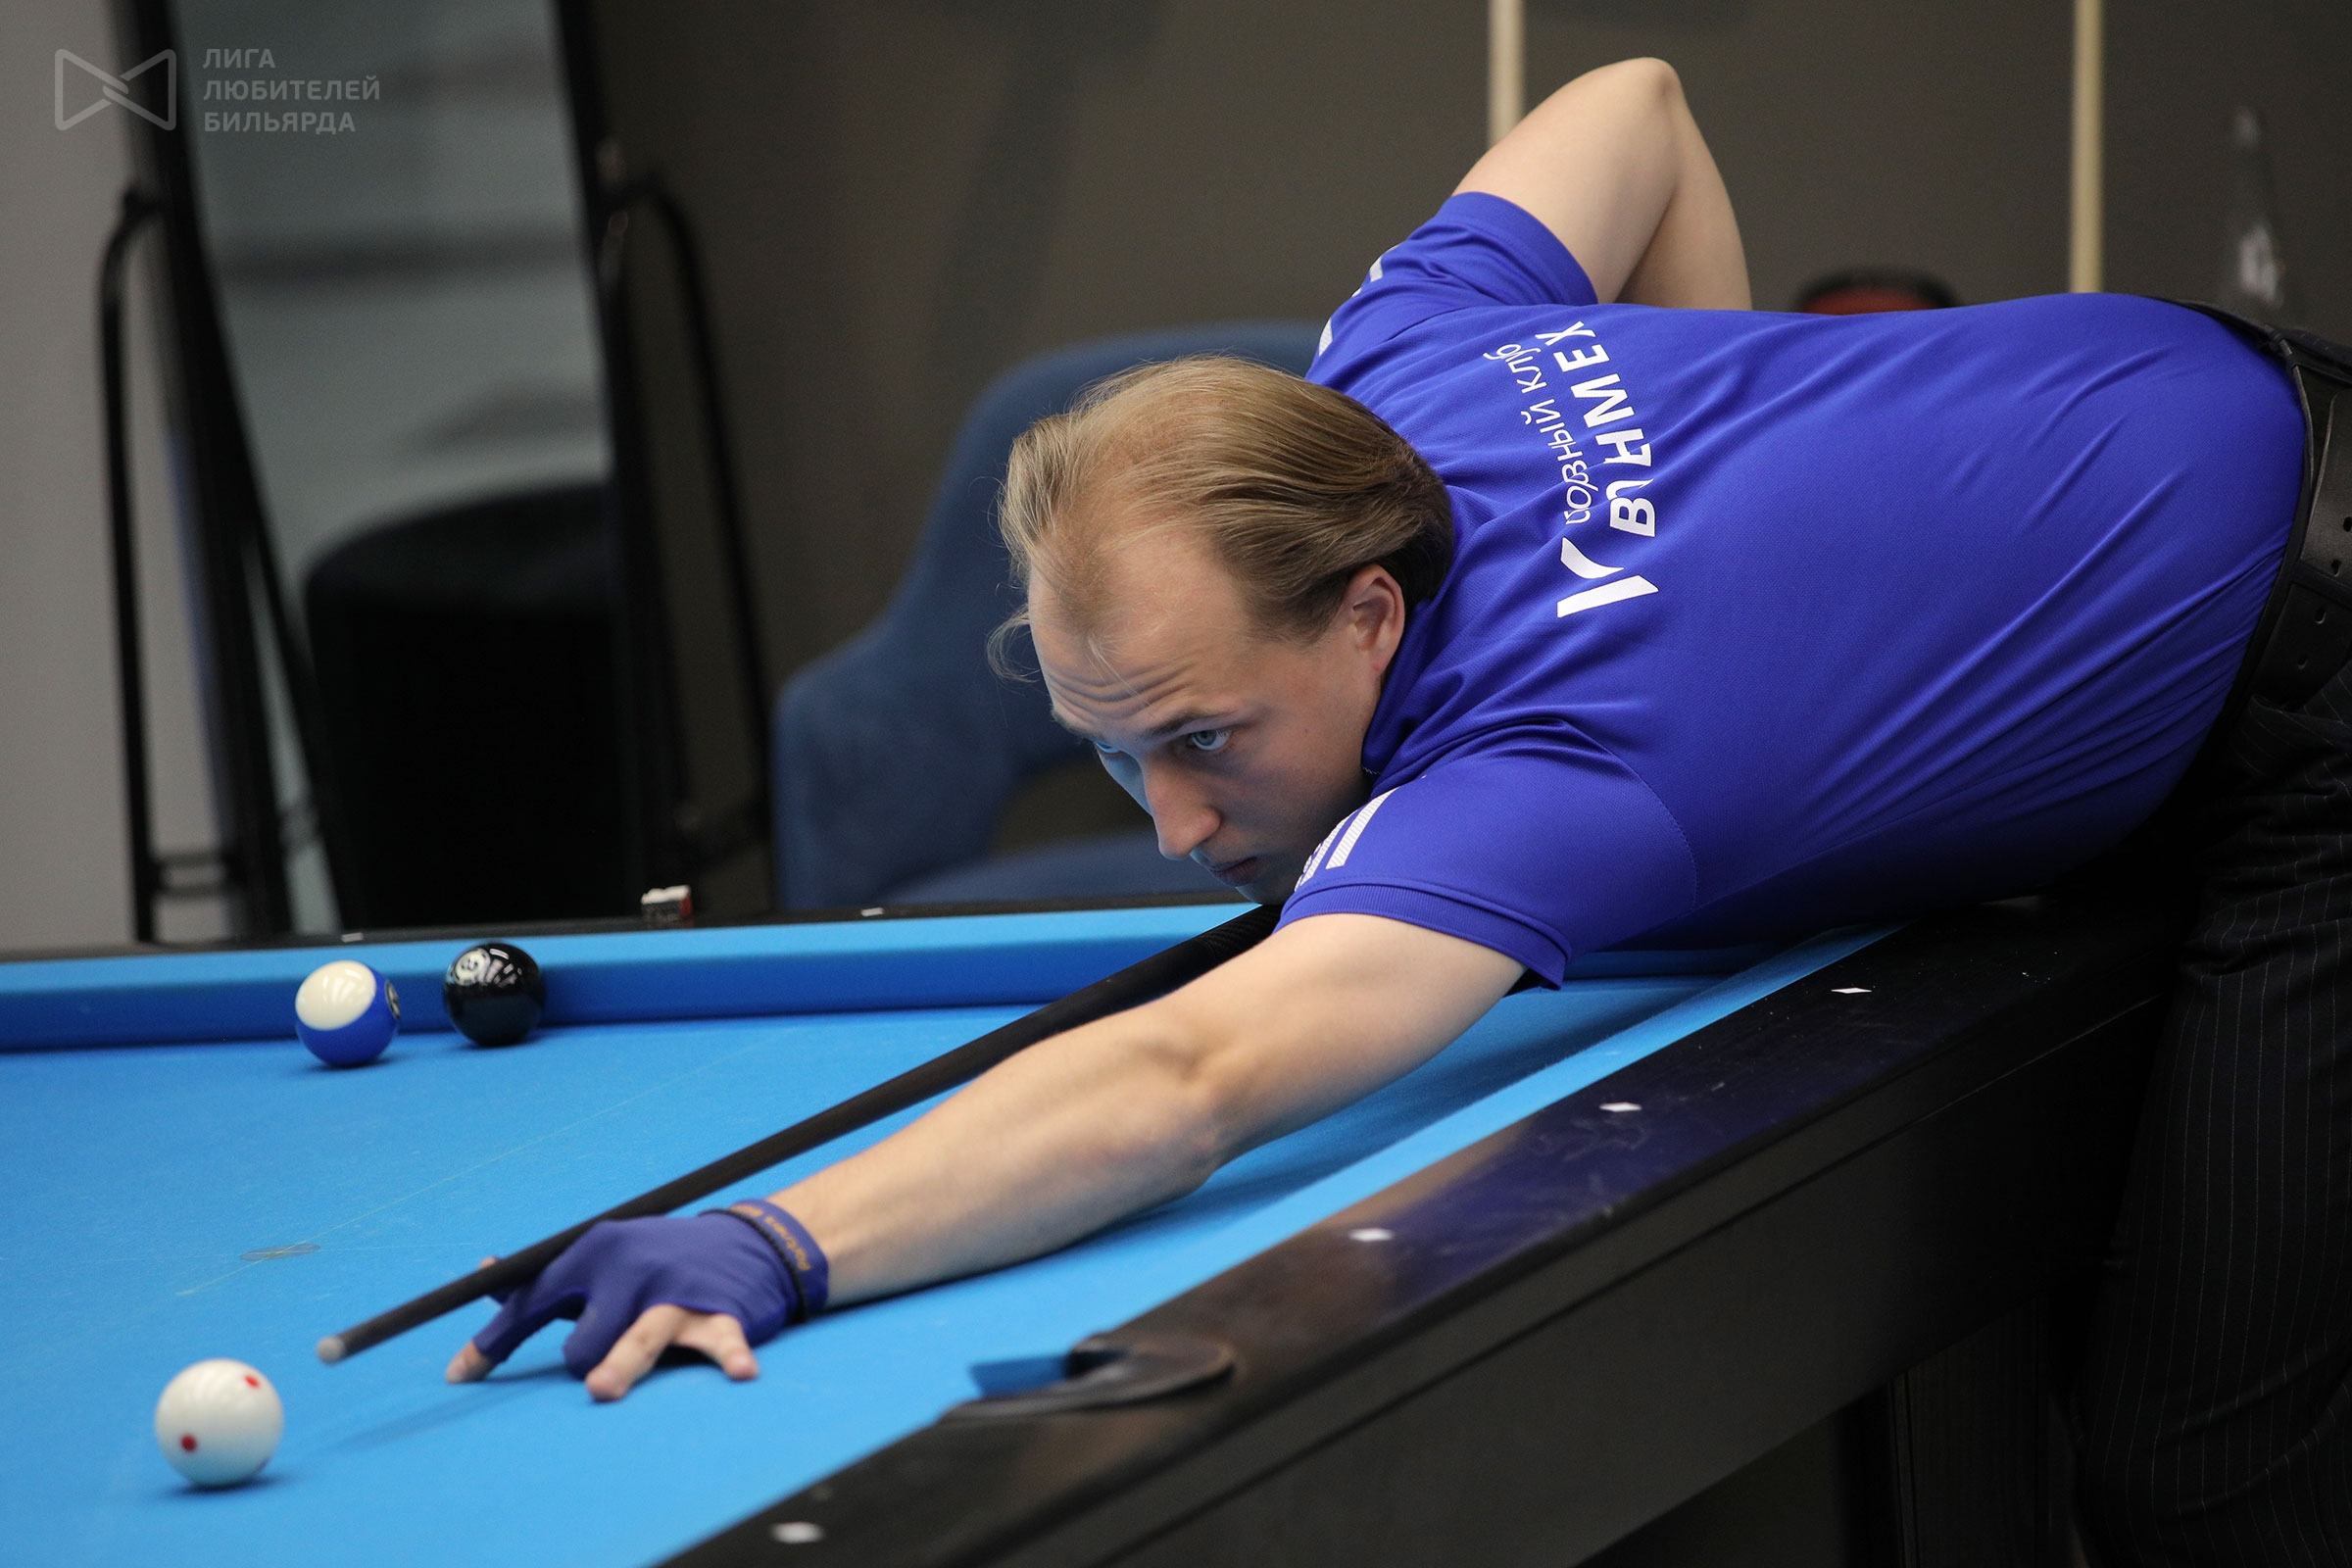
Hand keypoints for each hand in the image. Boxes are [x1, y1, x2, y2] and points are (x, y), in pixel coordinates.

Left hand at [444, 1213, 802, 1400]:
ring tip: (599, 1390)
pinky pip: (721, 1340)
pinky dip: (731, 1356)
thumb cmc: (655, 1261)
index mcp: (595, 1252)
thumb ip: (548, 1280)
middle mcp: (630, 1270)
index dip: (493, 1343)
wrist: (743, 1241)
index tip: (458, 1377)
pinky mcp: (720, 1311)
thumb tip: (484, 1272)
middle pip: (582, 1340)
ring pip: (637, 1339)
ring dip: (618, 1366)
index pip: (533, 1301)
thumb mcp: (603, 1260)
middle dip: (582, 1366)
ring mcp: (676, 1293)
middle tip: (594, 1374)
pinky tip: (741, 1373)